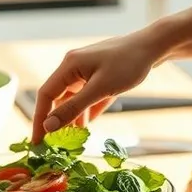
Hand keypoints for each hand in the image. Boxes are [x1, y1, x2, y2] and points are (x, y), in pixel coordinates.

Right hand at [32, 33, 160, 139]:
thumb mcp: (100, 89)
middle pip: (57, 98)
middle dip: (56, 120)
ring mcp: (86, 71)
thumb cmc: (128, 64)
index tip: (38, 141)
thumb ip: (73, 108)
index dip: (39, 118)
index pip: (45, 95)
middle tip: (56, 145)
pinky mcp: (98, 75)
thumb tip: (48, 126)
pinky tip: (86, 126)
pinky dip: (85, 110)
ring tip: (73, 140)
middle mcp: (73, 67)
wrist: (154, 46)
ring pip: (73, 99)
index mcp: (69, 66)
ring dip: (73, 118)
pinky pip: (86, 96)